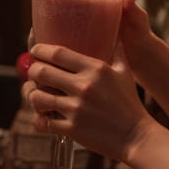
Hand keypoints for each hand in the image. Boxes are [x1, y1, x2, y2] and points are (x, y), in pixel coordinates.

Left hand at [23, 41, 152, 162]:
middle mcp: (84, 87)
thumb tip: (115, 32)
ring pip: (37, 97)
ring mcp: (76, 109)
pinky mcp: (72, 129)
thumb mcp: (125, 72)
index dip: (41, 50)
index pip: (58, 53)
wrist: (136, 136)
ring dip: (33, 95)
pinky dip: (39, 120)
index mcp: (95, 69)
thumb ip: (117, 51)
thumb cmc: (129, 102)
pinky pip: (43, 122)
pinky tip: (43, 118)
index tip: (35, 51)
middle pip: (41, 72)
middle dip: (33, 71)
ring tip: (37, 95)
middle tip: (34, 73)